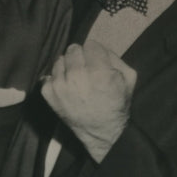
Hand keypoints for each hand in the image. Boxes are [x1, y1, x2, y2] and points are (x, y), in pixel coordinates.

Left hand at [41, 41, 136, 162]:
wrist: (100, 131)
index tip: (97, 62)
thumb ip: (113, 56)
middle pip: (73, 49)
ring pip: (60, 60)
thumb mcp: (128, 77)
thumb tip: (95, 47)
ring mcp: (60, 85)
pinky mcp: (48, 93)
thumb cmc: (116, 104)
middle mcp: (77, 77)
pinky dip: (58, 79)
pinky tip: (67, 89)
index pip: (90, 44)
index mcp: (99, 72)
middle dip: (80, 58)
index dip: (95, 53)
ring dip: (68, 67)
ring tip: (77, 80)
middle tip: (86, 71)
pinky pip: (50, 74)